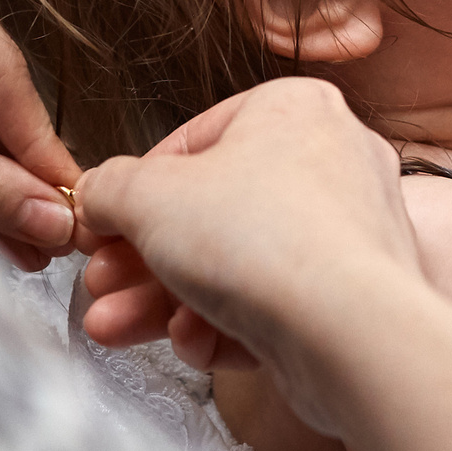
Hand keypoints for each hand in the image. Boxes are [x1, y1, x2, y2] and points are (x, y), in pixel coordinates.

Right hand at [74, 78, 420, 429]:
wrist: (348, 329)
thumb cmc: (263, 238)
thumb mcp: (149, 197)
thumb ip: (111, 188)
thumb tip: (99, 194)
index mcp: (293, 107)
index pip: (194, 140)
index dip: (135, 188)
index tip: (102, 222)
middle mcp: (332, 160)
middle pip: (212, 211)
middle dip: (143, 258)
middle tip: (102, 283)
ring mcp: (347, 231)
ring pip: (237, 266)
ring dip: (166, 300)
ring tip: (114, 327)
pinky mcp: (352, 296)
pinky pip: (274, 305)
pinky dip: (225, 325)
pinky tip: (192, 343)